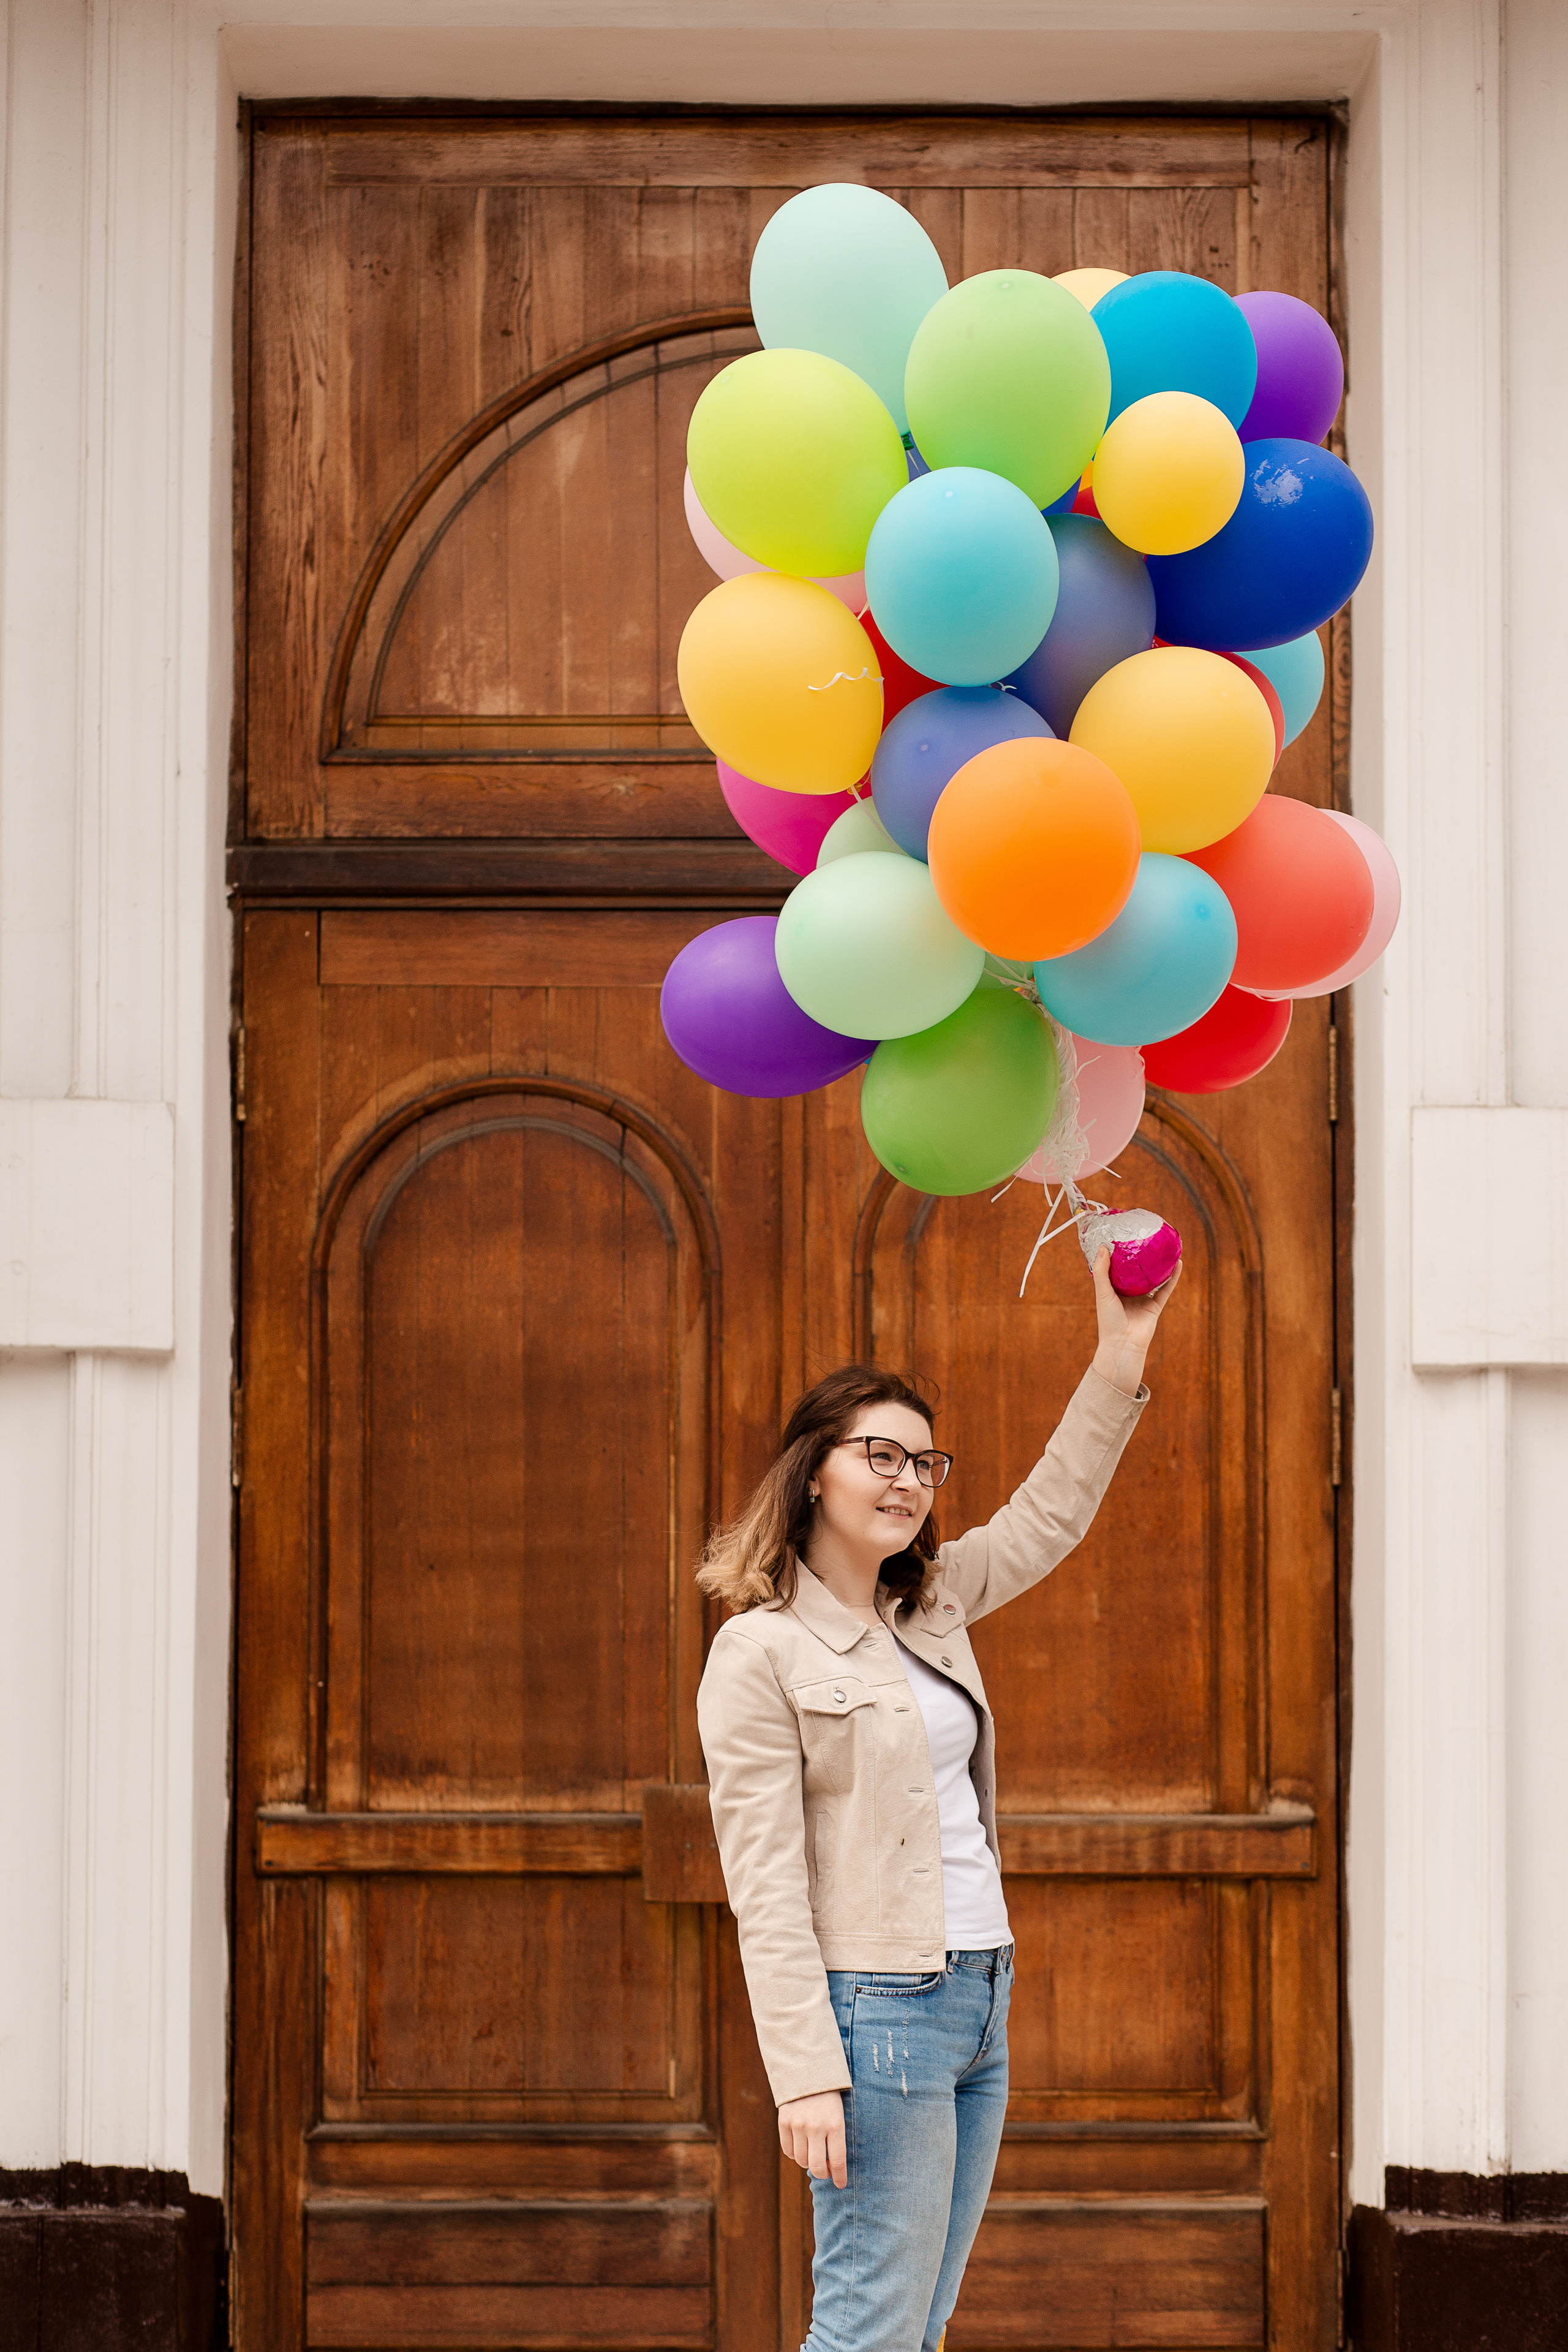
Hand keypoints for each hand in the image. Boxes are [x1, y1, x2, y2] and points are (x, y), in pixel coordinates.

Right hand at [778, 2090, 846, 2187]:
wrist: (807, 2069)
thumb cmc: (828, 2096)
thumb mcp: (839, 2113)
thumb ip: (835, 2138)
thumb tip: (831, 2167)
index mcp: (835, 2124)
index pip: (838, 2161)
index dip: (840, 2177)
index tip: (841, 2185)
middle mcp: (816, 2126)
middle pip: (818, 2167)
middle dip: (823, 2174)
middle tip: (826, 2170)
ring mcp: (798, 2125)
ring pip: (801, 2160)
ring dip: (808, 2162)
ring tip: (813, 2152)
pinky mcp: (784, 2122)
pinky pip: (788, 2151)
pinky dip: (795, 2153)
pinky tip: (801, 2145)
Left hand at [1090, 1248, 1180, 1396]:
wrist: (1123, 1345)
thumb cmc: (1109, 1321)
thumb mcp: (1102, 1292)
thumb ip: (1102, 1271)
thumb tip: (1103, 1247)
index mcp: (1114, 1290)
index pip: (1117, 1269)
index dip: (1120, 1255)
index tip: (1123, 1238)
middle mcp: (1129, 1293)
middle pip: (1137, 1272)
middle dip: (1142, 1257)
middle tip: (1146, 1238)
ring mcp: (1143, 1299)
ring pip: (1154, 1278)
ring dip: (1160, 1265)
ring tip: (1165, 1247)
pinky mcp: (1156, 1306)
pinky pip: (1166, 1289)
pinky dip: (1173, 1277)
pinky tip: (1178, 1263)